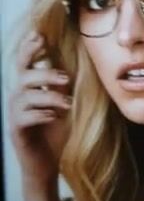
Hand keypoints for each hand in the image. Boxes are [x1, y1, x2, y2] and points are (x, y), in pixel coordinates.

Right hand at [8, 31, 71, 190]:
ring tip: (68, 105)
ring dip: (49, 97)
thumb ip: (62, 86)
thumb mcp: (63, 104)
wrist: (48, 164)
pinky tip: (54, 117)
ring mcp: (15, 115)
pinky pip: (23, 117)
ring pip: (25, 96)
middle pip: (23, 75)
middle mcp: (18, 98)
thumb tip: (70, 64)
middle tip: (66, 78)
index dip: (29, 48)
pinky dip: (40, 115)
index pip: (24, 63)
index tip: (40, 35)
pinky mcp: (16, 131)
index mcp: (28, 89)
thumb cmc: (56, 133)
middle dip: (44, 73)